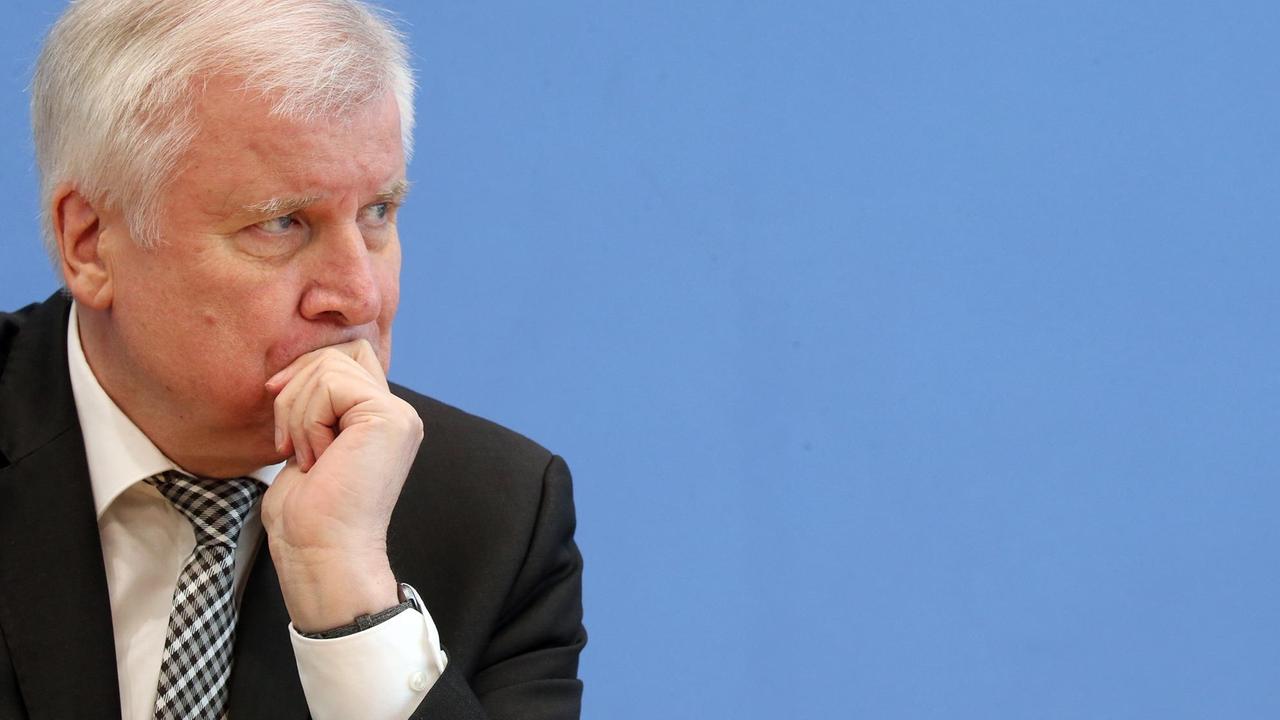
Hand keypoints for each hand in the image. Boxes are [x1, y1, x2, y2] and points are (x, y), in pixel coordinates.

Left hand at [260, 339, 423, 632]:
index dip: (305, 370)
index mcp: (380, 419)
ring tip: (305, 456)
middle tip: (290, 442)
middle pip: (338, 352)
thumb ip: (316, 405)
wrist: (321, 556)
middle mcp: (397, 413)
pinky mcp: (388, 418)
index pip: (346, 355)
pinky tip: (315, 458)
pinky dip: (307, 420)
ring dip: (298, 410)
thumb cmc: (306, 516)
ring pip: (329, 365)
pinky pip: (331, 385)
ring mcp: (397, 415)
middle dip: (297, 388)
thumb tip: (294, 370)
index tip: (277, 404)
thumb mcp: (307, 444)